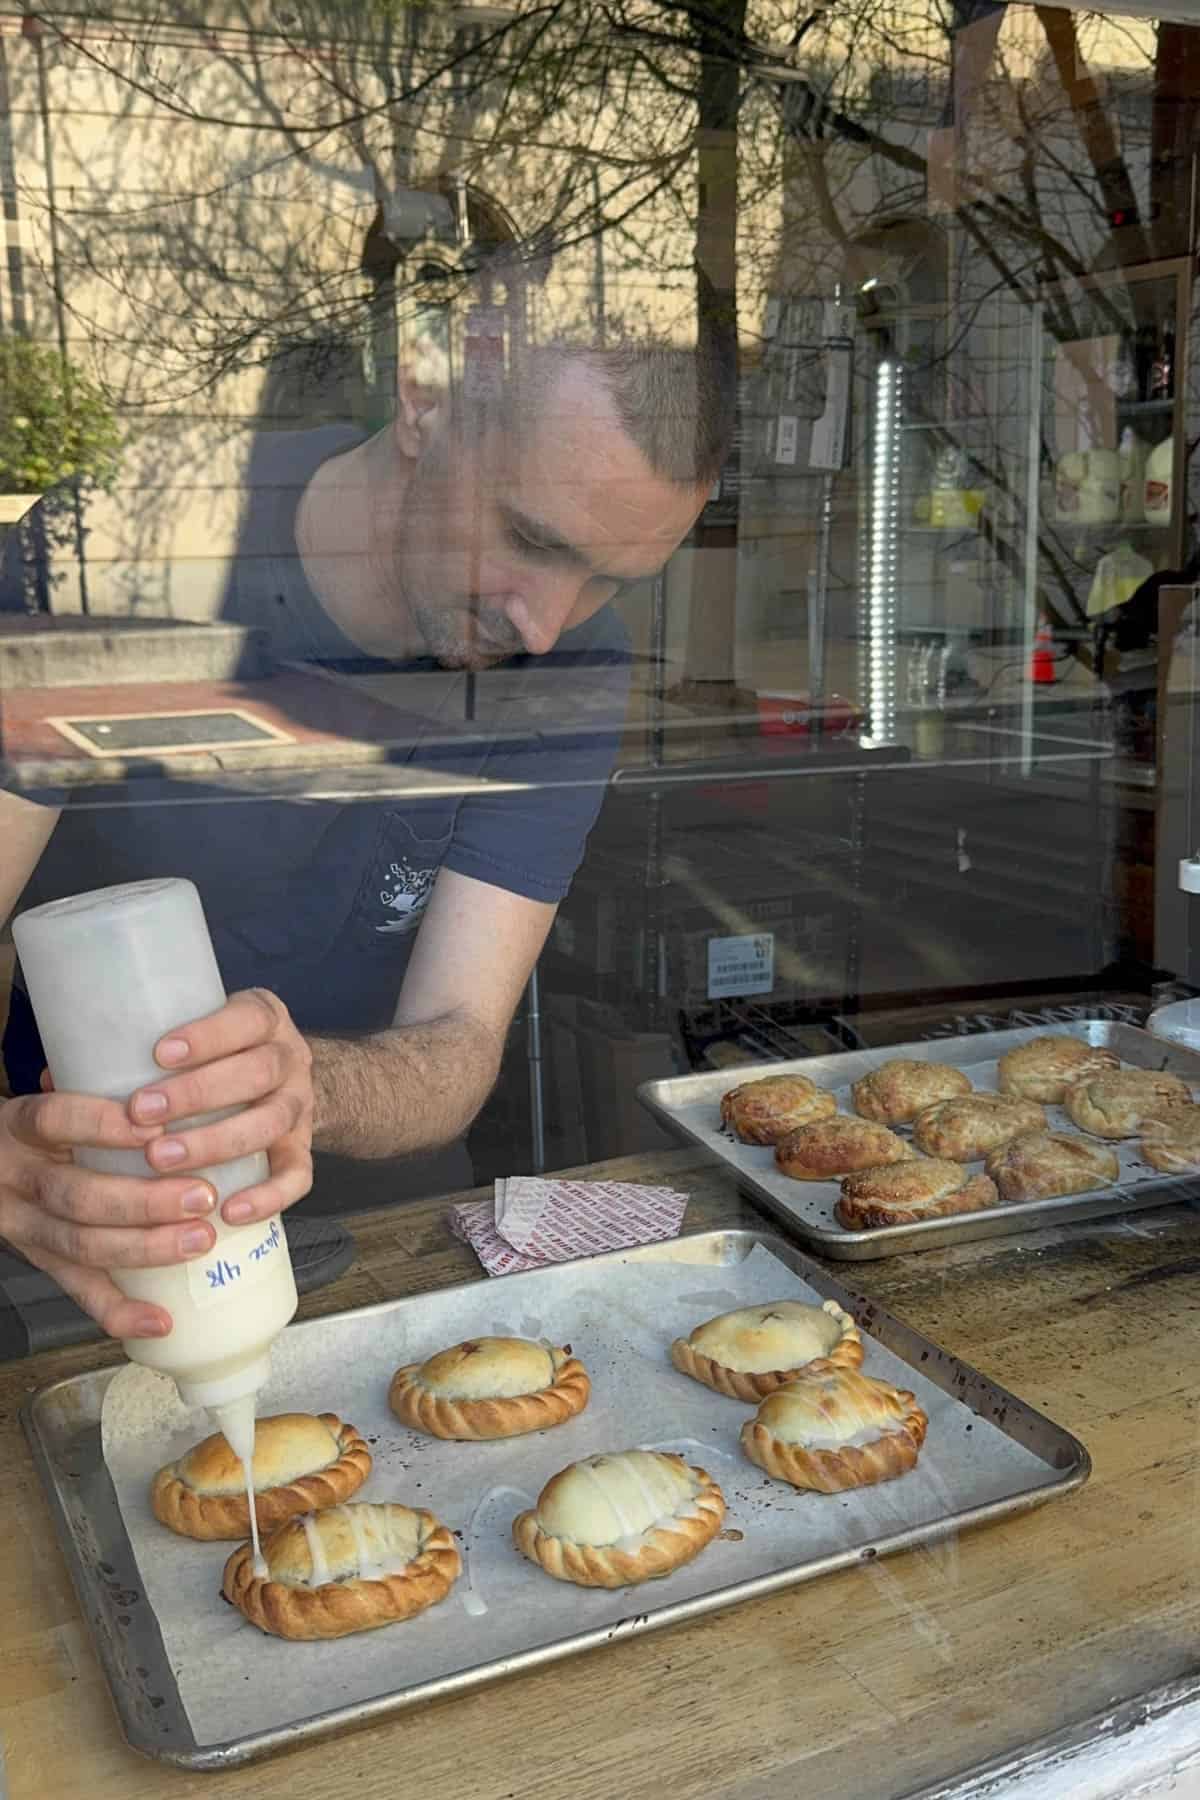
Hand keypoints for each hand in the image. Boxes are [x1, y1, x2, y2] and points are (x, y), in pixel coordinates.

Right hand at [0, 1090, 218, 1339]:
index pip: (54, 1119)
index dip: (104, 1126)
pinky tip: (161, 1321)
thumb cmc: (38, 1124)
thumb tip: (171, 1074)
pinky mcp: (38, 1260)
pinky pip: (77, 1291)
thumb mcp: (52, 1097)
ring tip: (199, 1241)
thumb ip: (95, 1087)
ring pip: (80, 1245)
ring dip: (144, 1249)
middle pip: (76, 1195)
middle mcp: (16, 1178)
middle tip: (202, 1196)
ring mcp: (23, 1226)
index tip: (158, 1127)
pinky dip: (120, 1312)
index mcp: (19, 1126)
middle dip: (144, 1201)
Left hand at [127, 987, 313, 1228]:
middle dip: (198, 1093)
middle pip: (257, 1072)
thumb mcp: (196, 1036)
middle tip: (142, 1112)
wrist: (280, 1084)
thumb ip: (138, 1050)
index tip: (158, 1053)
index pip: (247, 1018)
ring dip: (216, 1142)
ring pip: (271, 1123)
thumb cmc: (217, 1059)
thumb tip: (55, 1077)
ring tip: (162, 1159)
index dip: (208, 1035)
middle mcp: (291, 1060)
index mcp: (264, 1020)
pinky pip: (298, 1176)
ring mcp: (301, 1107)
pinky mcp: (302, 1150)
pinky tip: (228, 1210)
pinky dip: (268, 1196)